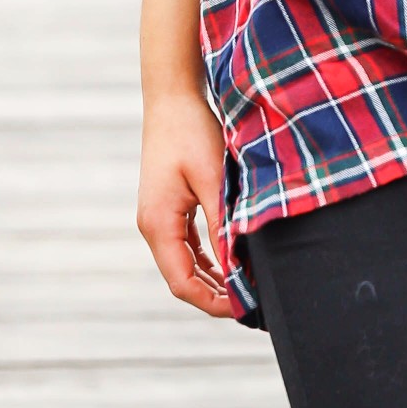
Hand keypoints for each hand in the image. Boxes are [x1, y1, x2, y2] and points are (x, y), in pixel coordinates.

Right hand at [137, 83, 237, 317]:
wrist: (173, 98)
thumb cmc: (192, 132)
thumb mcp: (214, 180)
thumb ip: (223, 225)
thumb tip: (238, 266)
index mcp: (158, 224)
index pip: (183, 283)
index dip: (214, 303)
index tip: (246, 308)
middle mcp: (152, 226)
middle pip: (182, 280)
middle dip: (216, 297)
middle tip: (254, 306)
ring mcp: (158, 218)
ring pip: (185, 266)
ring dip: (213, 281)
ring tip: (246, 292)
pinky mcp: (168, 209)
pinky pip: (186, 247)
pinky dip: (208, 262)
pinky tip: (232, 265)